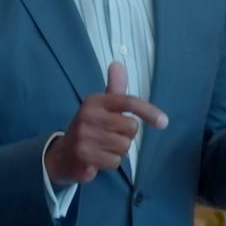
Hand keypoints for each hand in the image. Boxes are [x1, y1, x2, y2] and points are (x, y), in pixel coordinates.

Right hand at [45, 62, 168, 185]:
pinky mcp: (84, 157)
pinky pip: (115, 161)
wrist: (62, 155)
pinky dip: (110, 162)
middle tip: (110, 136)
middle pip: (131, 128)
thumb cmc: (88, 128)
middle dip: (126, 136)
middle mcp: (88, 116)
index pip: (128, 102)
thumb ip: (114, 88)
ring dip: (118, 151)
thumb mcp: (99, 106)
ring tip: (103, 147)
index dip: (148, 111)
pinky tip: (98, 158)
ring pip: (124, 146)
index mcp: (94, 101)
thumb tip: (118, 64)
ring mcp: (85, 137)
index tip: (163, 122)